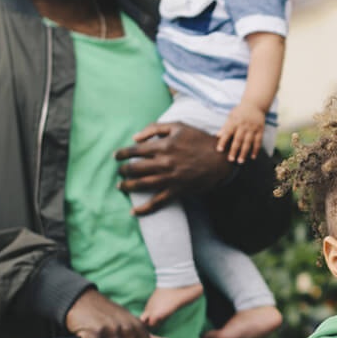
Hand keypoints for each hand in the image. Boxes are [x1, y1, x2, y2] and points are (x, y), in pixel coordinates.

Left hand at [115, 123, 233, 215]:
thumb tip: (134, 138)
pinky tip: (133, 211)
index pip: (135, 150)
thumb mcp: (179, 126)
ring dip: (127, 186)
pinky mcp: (176, 191)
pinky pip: (157, 202)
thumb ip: (155, 128)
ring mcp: (169, 178)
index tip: (116, 156)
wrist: (220, 159)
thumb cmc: (199, 140)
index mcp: (163, 146)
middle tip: (120, 171)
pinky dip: (144, 209)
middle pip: (135, 169)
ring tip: (121, 186)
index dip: (122, 153)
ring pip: (141, 185)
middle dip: (123, 170)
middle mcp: (163, 163)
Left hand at [216, 105, 266, 163]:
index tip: (219, 150)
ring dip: (244, 152)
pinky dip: (256, 150)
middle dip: (234, 150)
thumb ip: (225, 126)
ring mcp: (252, 128)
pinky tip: (252, 157)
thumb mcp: (231, 115)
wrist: (255, 104)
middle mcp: (243, 125)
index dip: (223, 141)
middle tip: (230, 160)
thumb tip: (218, 135)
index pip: (227, 132)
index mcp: (235, 121)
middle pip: (238, 140)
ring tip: (240, 161)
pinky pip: (258, 141)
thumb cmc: (240, 111)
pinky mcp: (260, 130)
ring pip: (248, 142)